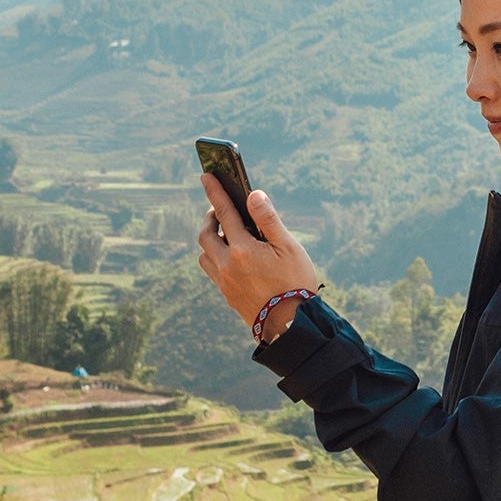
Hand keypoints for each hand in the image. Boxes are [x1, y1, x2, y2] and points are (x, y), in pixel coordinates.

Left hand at [195, 174, 320, 337]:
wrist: (290, 326)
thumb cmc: (295, 283)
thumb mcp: (288, 248)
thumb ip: (268, 219)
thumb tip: (253, 194)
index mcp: (243, 249)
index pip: (224, 212)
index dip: (215, 191)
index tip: (206, 174)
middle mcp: (227, 264)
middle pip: (205, 234)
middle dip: (210, 218)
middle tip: (220, 210)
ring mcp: (224, 281)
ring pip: (205, 254)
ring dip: (210, 239)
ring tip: (225, 233)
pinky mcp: (227, 295)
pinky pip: (212, 270)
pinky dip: (215, 257)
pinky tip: (230, 257)